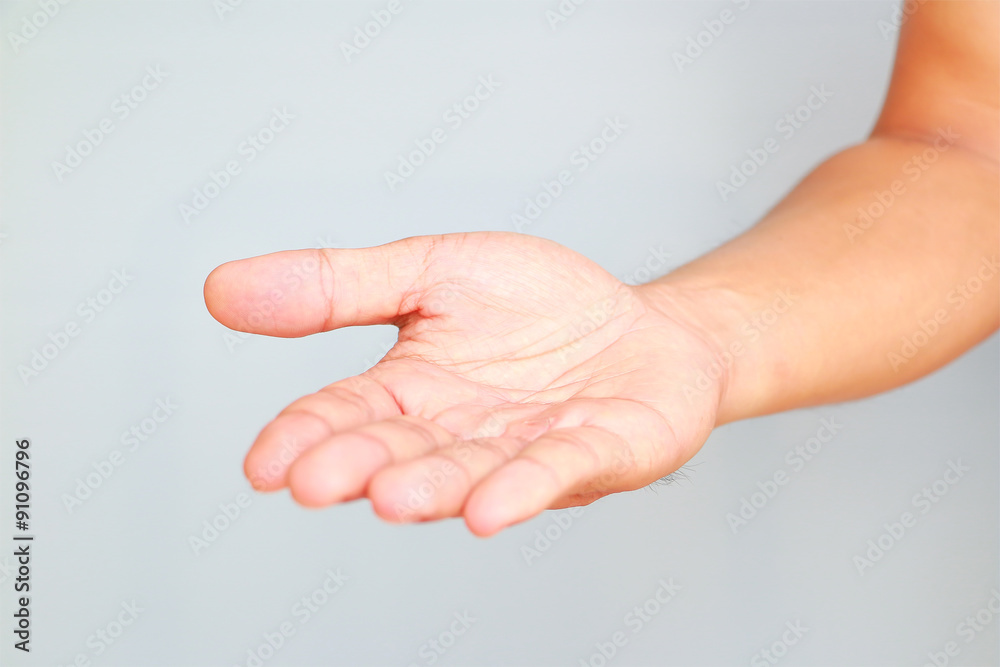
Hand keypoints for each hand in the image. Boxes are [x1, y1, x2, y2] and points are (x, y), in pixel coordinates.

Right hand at [204, 232, 725, 535]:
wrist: (641, 326)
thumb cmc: (537, 306)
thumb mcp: (432, 271)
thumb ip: (341, 285)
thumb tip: (220, 289)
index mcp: (414, 390)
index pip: (346, 415)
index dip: (305, 438)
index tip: (264, 466)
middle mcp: (462, 431)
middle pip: (402, 452)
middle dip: (361, 466)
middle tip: (317, 482)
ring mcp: (529, 448)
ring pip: (472, 470)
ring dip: (434, 485)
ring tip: (392, 495)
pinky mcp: (599, 451)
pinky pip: (560, 470)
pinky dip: (526, 487)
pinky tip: (493, 506)